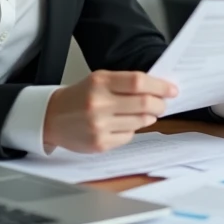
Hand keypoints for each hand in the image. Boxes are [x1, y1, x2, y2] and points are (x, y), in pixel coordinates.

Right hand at [43, 70, 176, 152]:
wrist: (51, 117)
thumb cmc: (80, 96)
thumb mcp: (99, 80)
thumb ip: (126, 82)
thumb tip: (159, 89)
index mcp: (100, 83)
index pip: (139, 82)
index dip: (160, 86)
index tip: (171, 90)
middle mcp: (98, 104)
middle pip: (144, 103)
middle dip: (160, 104)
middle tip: (162, 104)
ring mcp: (99, 126)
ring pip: (140, 122)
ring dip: (149, 117)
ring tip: (144, 113)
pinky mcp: (99, 144)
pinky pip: (129, 136)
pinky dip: (132, 130)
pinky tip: (123, 124)